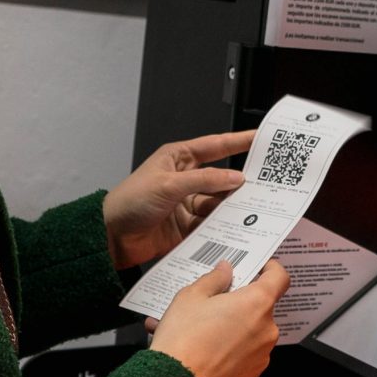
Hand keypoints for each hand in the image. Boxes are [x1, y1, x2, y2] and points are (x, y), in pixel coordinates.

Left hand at [104, 131, 253, 269]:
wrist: (110, 237)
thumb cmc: (130, 202)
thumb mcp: (169, 185)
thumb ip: (205, 180)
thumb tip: (236, 177)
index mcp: (178, 159)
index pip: (216, 146)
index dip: (239, 141)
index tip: (261, 139)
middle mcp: (185, 179)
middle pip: (221, 178)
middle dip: (240, 182)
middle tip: (267, 183)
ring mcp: (186, 203)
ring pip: (218, 203)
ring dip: (232, 207)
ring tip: (252, 209)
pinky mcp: (186, 226)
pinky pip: (211, 224)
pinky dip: (222, 226)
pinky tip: (234, 228)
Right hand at [149, 260, 289, 376]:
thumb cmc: (184, 338)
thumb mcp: (190, 298)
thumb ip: (213, 279)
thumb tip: (226, 269)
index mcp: (257, 304)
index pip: (279, 278)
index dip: (270, 269)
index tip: (258, 268)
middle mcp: (266, 331)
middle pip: (259, 310)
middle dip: (238, 305)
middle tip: (211, 305)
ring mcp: (261, 358)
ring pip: (249, 336)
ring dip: (230, 331)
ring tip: (196, 333)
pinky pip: (241, 360)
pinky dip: (227, 355)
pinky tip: (200, 355)